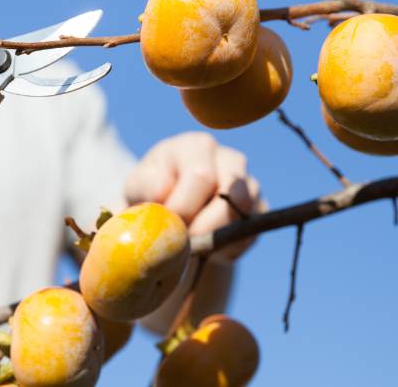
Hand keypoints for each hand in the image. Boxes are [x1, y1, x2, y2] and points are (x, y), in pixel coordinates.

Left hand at [125, 132, 263, 260]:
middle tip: (180, 239)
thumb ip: (145, 185)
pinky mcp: (259, 212)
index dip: (182, 207)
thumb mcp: (138, 187)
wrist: (170, 215)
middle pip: (231, 196)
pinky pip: (248, 236)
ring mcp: (249, 185)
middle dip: (202, 226)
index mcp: (197, 146)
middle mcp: (230, 160)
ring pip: (242, 218)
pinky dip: (226, 250)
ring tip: (190, 242)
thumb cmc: (152, 195)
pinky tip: (207, 246)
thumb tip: (164, 191)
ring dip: (213, 239)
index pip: (201, 176)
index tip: (165, 223)